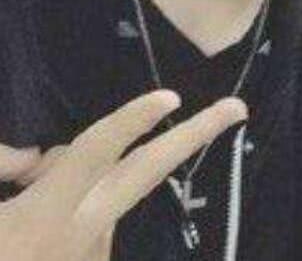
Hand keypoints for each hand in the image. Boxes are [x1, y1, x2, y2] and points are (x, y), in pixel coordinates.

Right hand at [0, 90, 247, 260]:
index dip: (132, 121)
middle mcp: (83, 231)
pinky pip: (94, 216)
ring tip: (22, 192)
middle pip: (148, 172)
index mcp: (46, 216)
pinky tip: (29, 220)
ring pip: (110, 189)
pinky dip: (76, 202)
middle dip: (195, 136)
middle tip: (238, 107)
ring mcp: (92, 251)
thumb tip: (32, 154)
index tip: (170, 97)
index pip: (97, 153)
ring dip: (92, 174)